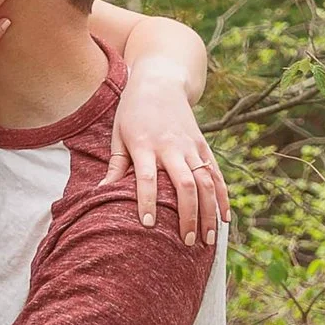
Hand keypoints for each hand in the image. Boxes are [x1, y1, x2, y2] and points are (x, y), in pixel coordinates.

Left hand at [107, 64, 229, 243]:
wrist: (160, 82)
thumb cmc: (133, 111)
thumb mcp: (119, 134)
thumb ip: (115, 165)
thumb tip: (100, 194)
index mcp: (145, 144)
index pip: (147, 177)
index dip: (148, 201)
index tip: (149, 225)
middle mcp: (171, 146)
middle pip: (185, 185)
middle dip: (188, 216)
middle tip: (185, 242)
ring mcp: (191, 147)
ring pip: (206, 182)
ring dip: (209, 212)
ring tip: (207, 240)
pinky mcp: (203, 146)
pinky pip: (216, 175)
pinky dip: (223, 197)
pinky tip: (225, 218)